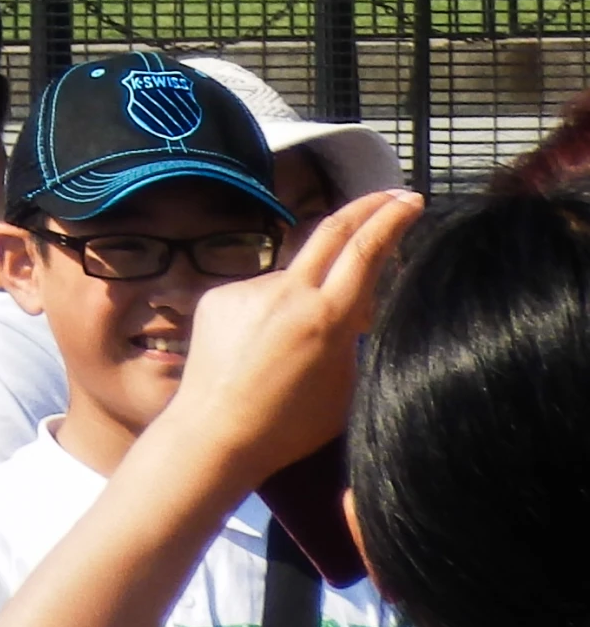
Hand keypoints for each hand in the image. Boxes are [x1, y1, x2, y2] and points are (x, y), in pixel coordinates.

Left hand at [151, 191, 420, 483]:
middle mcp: (288, 291)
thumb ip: (354, 336)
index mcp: (327, 316)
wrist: (216, 430)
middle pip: (331, 230)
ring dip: (307, 296)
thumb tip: (357, 304)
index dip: (391, 219)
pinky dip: (272, 313)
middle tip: (391, 195)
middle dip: (365, 207)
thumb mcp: (345, 386)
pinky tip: (260, 351)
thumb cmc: (290, 424)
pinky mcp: (220, 292)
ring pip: (294, 278)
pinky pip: (259, 294)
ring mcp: (249, 287)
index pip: (366, 251)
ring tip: (293, 351)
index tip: (411, 200)